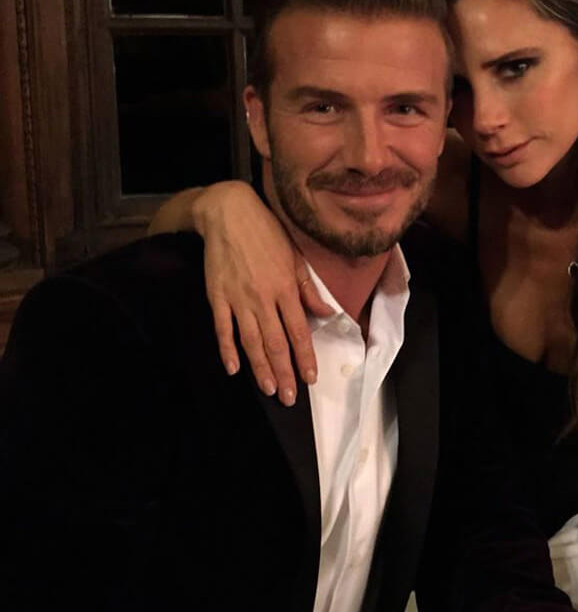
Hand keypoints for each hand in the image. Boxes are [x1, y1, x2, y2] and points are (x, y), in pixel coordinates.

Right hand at [193, 181, 332, 403]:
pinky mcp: (217, 296)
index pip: (299, 331)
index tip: (311, 378)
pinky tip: (232, 369)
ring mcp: (238, 299)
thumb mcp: (295, 257)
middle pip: (275, 343)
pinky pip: (222, 328)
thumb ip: (308, 289)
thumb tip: (326, 313)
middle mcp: (263, 298)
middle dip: (284, 373)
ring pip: (250, 342)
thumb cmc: (266, 233)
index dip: (305, 357)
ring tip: (269, 389)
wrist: (227, 213)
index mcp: (286, 289)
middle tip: (290, 397)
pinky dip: (226, 349)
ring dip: (260, 368)